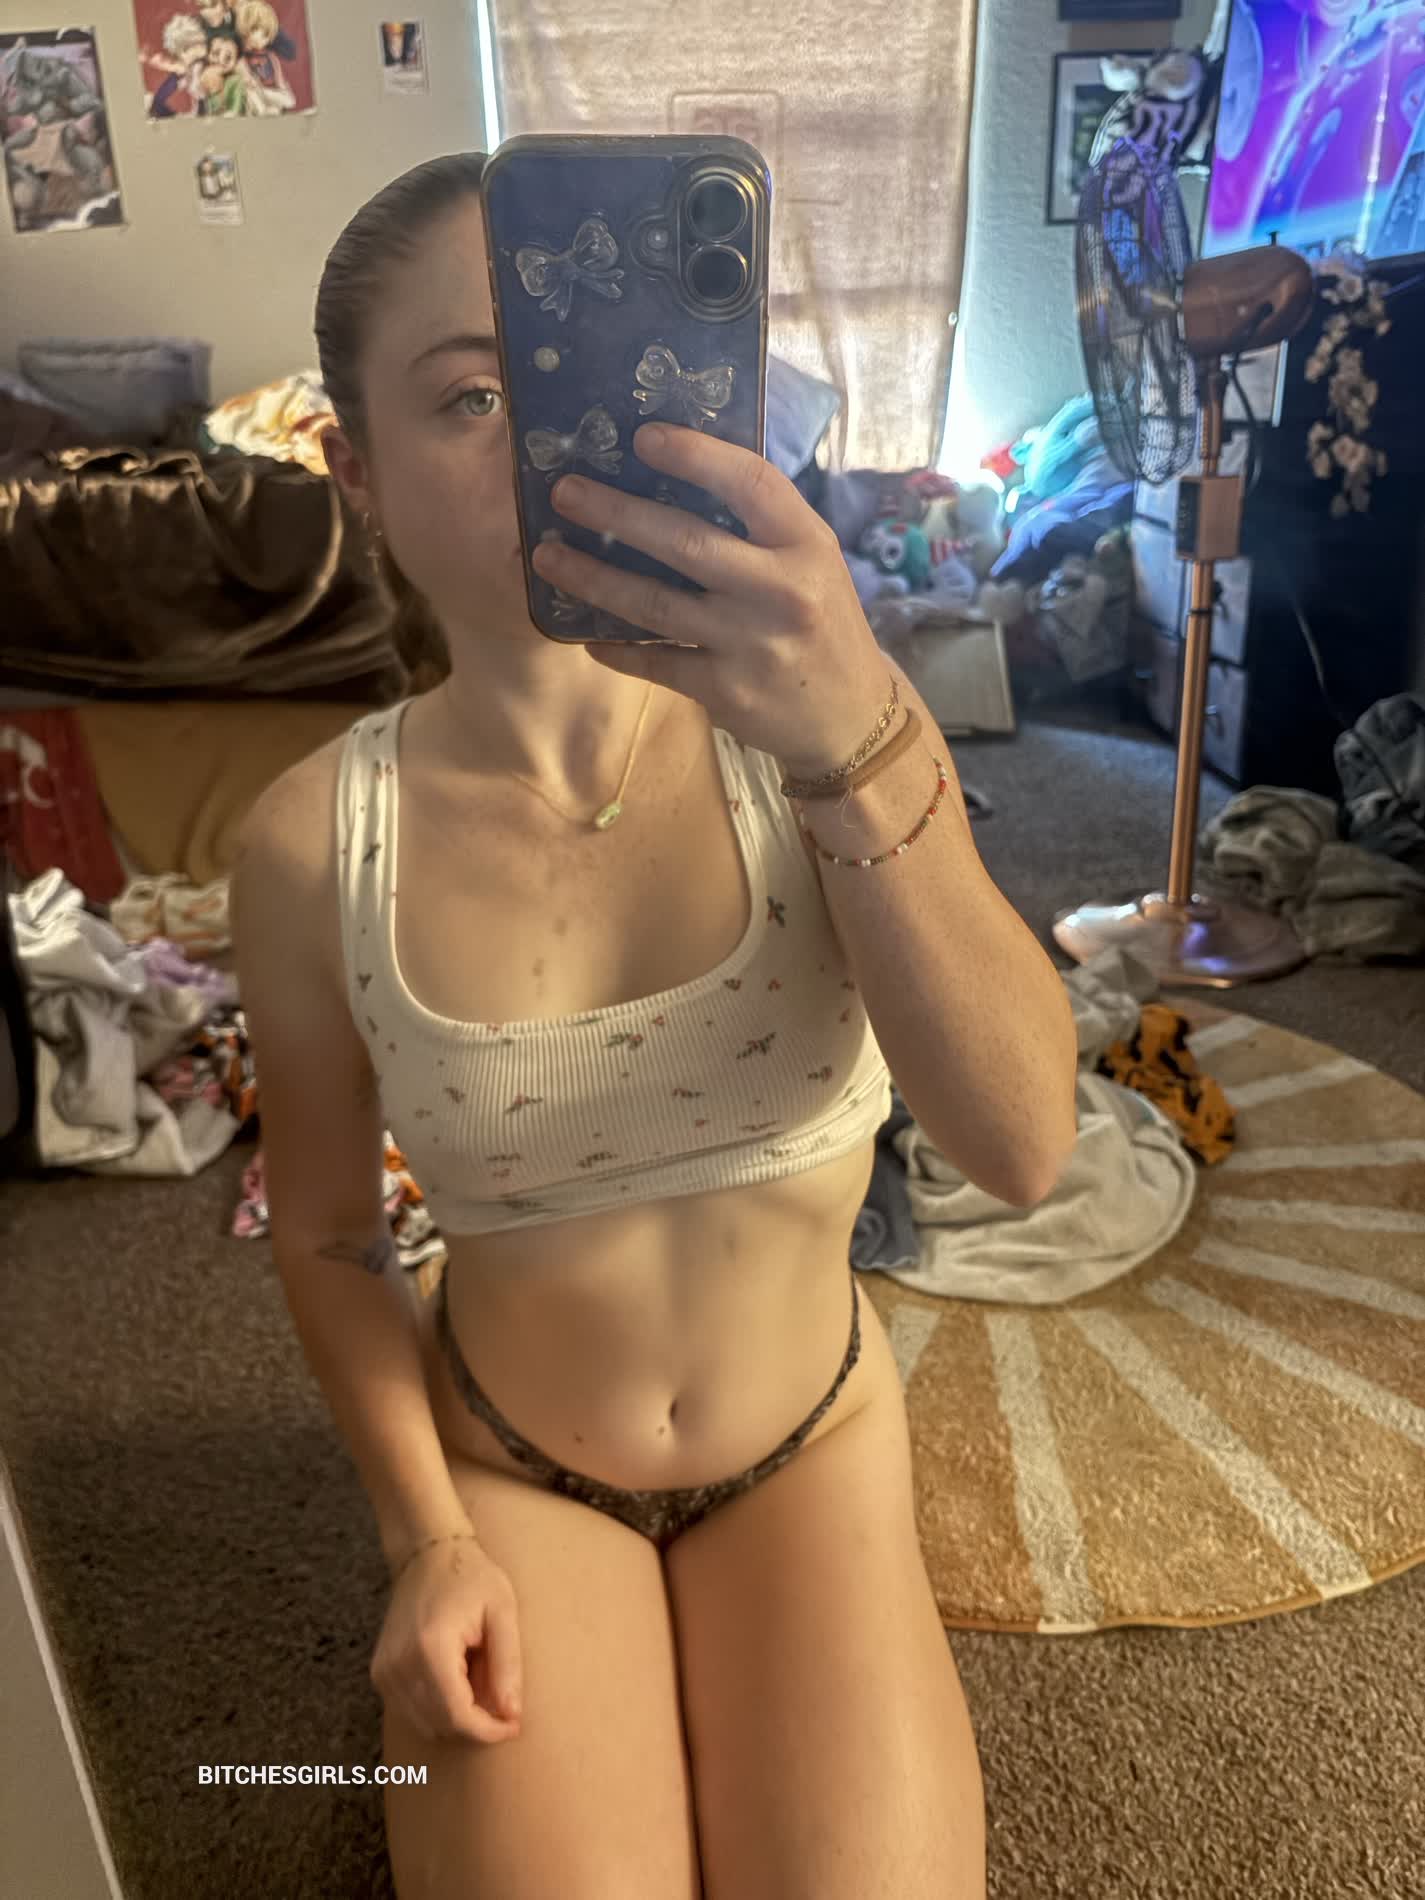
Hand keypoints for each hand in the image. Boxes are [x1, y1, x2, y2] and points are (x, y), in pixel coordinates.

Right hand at [371, 1537, 522, 1746]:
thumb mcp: (502, 1612)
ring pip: (424, 1724)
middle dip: (475, 1725)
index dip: (487, 1730)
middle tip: (502, 1702)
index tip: (512, 1726)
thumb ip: (507, 1664)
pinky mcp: (380, 1673)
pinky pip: (410, 1711)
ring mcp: (385, 1670)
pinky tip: (455, 1679)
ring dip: (456, 1718)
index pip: (457, 1716)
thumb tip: (511, 1714)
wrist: (428, 1554)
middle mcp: (399, 1665)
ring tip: (477, 1680)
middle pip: (440, 1725)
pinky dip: (437, 1709)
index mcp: (431, 1648)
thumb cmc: (471, 1578)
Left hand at [531, 422, 892, 776]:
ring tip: (547, 557)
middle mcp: (781, 590)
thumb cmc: (820, 623)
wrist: (851, 715)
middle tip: (564, 493)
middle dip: (615, 513)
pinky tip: (584, 633)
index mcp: (805, 543)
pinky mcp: (726, 691)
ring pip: (655, 604)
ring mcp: (751, 643)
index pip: (749, 482)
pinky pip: (655, 661)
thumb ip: (758, 526)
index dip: (694, 455)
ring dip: (593, 578)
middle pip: (684, 541)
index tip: (642, 436)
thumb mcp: (811, 561)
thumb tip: (671, 475)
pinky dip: (615, 648)